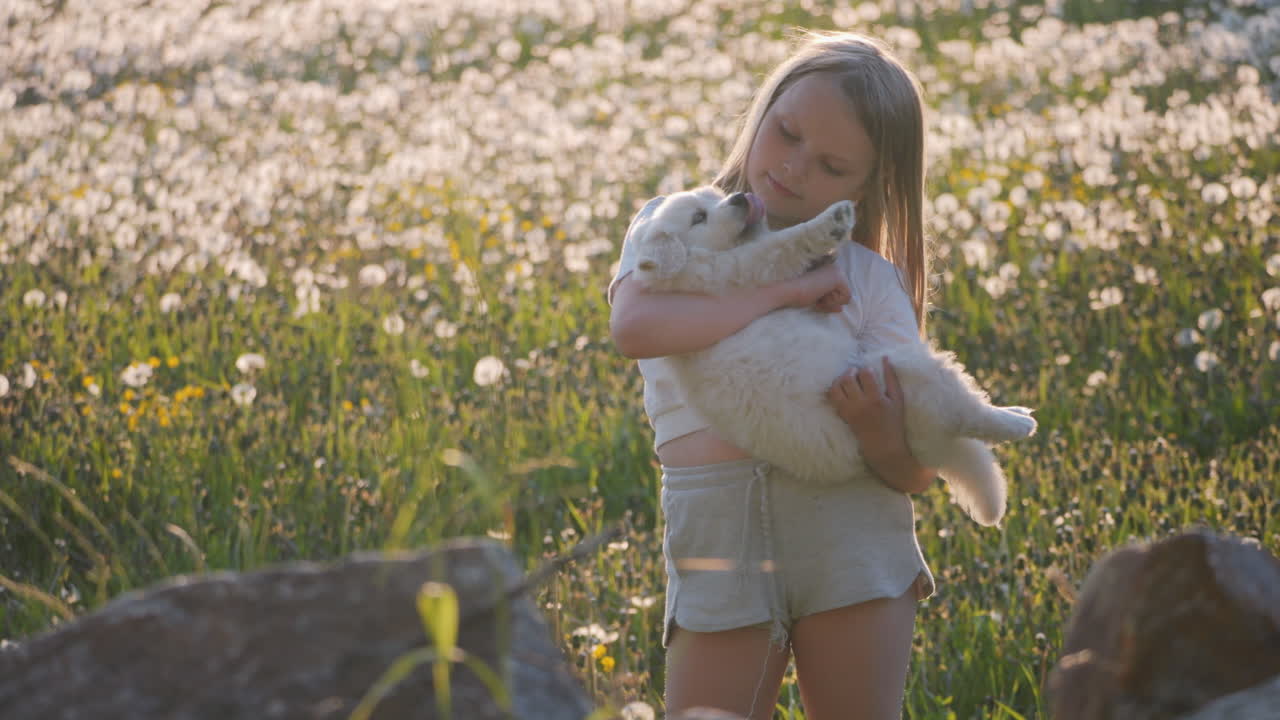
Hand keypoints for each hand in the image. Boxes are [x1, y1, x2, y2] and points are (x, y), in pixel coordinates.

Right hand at [774, 263, 848, 311]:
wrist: (790, 291)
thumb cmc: (799, 295)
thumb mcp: (818, 299)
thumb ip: (830, 302)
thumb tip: (841, 309)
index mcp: (830, 270)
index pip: (840, 292)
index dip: (829, 300)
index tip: (816, 296)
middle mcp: (836, 268)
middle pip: (845, 294)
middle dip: (831, 301)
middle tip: (816, 297)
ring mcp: (838, 272)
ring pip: (846, 297)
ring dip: (831, 302)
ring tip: (817, 296)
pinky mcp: (838, 279)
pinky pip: (846, 298)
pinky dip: (833, 302)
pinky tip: (820, 295)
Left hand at [826, 356, 934, 492]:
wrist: (883, 445)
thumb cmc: (893, 421)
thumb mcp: (897, 399)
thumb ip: (891, 377)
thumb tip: (885, 357)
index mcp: (876, 399)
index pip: (865, 374)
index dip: (866, 369)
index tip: (869, 373)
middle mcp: (860, 404)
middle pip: (848, 378)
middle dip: (851, 371)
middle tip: (856, 373)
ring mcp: (849, 410)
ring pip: (836, 387)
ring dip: (840, 378)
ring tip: (848, 379)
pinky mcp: (843, 415)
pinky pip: (832, 397)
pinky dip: (834, 389)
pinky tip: (842, 388)